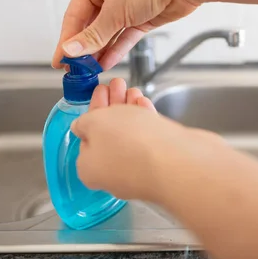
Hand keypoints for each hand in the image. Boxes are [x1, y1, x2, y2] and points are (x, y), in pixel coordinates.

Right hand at [52, 0, 199, 69]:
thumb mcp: (114, 11)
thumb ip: (93, 35)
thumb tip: (70, 50)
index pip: (73, 16)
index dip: (66, 41)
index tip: (59, 61)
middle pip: (90, 26)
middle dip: (84, 49)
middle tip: (75, 70)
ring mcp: (126, 5)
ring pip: (108, 33)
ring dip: (99, 52)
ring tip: (90, 71)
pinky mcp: (142, 17)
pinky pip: (125, 37)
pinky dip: (116, 49)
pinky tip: (106, 63)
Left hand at [71, 78, 185, 200]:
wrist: (175, 162)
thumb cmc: (128, 141)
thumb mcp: (95, 123)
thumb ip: (84, 122)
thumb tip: (81, 128)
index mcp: (90, 168)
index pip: (86, 138)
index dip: (93, 112)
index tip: (100, 91)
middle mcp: (112, 174)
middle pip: (109, 134)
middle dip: (113, 105)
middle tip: (118, 84)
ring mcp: (139, 171)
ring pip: (130, 135)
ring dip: (130, 109)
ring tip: (133, 89)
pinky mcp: (162, 165)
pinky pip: (149, 140)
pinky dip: (145, 120)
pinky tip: (144, 104)